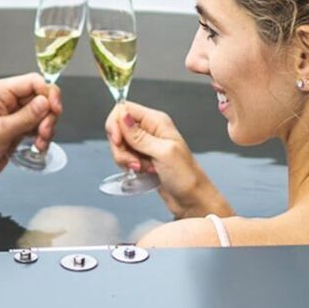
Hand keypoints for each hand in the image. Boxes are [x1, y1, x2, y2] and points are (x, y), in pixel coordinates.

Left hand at [0, 72, 61, 196]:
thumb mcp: (0, 131)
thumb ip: (26, 116)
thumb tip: (46, 101)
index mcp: (0, 92)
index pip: (33, 81)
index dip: (48, 93)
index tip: (55, 110)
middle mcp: (7, 100)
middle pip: (41, 97)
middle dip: (48, 115)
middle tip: (45, 133)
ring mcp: (13, 116)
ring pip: (42, 114)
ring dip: (46, 128)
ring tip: (40, 143)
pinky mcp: (16, 130)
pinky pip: (37, 127)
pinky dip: (41, 137)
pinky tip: (37, 148)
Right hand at [107, 101, 227, 218]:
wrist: (192, 198)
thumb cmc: (186, 176)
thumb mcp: (163, 153)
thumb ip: (139, 136)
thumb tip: (123, 116)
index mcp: (156, 121)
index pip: (124, 108)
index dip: (116, 124)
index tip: (118, 141)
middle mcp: (149, 129)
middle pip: (118, 128)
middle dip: (120, 147)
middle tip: (134, 161)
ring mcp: (145, 144)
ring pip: (120, 145)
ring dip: (125, 159)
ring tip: (143, 168)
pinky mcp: (142, 158)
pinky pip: (124, 157)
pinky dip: (128, 166)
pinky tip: (143, 172)